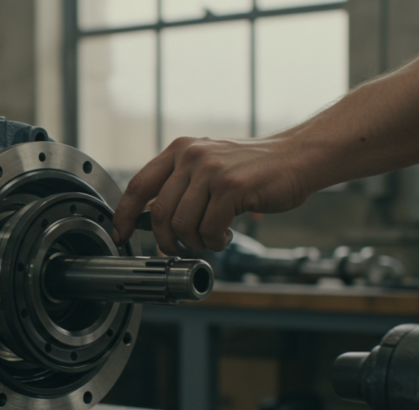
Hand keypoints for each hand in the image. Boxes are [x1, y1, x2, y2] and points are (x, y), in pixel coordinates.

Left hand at [112, 136, 313, 253]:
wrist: (297, 156)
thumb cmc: (253, 168)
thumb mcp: (208, 164)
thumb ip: (180, 184)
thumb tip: (154, 221)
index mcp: (179, 150)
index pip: (138, 185)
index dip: (125, 215)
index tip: (121, 234)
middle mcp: (191, 156)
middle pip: (160, 213)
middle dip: (167, 240)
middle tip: (179, 249)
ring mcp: (211, 170)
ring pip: (183, 224)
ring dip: (196, 242)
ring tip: (211, 239)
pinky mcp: (231, 187)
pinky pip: (209, 229)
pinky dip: (215, 242)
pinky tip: (226, 236)